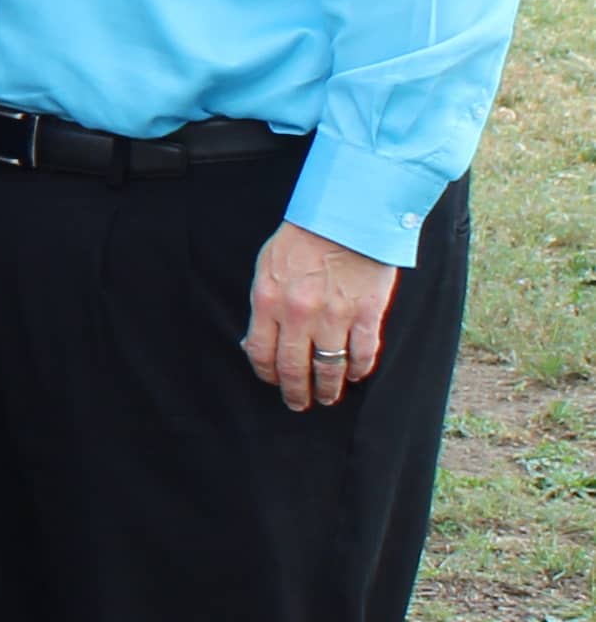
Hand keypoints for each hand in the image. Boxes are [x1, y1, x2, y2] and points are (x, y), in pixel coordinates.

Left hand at [242, 220, 400, 410]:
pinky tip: (356, 375)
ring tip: (328, 397)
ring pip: (329, 368)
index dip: (267, 374)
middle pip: (293, 368)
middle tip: (299, 404)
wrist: (347, 216)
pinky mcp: (366, 314)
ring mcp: (334, 316)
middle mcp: (298, 313)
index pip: (260, 352)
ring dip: (328, 388)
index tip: (273, 383)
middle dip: (295, 392)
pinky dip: (359, 370)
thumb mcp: (268, 266)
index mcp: (268, 300)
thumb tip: (254, 341)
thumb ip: (263, 304)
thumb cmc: (303, 239)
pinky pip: (362, 354)